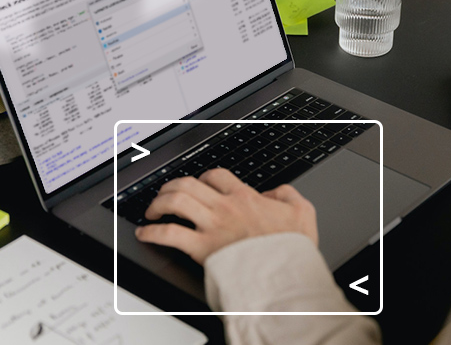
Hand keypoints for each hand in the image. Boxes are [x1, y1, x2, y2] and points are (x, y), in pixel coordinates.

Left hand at [135, 168, 317, 263]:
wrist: (285, 274)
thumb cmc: (292, 248)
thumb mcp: (303, 212)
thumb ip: (287, 195)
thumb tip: (275, 192)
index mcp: (245, 197)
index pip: (215, 175)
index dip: (203, 176)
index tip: (199, 184)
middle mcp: (224, 207)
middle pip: (188, 183)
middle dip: (172, 186)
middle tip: (166, 194)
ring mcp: (211, 227)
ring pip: (175, 201)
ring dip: (158, 203)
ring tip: (153, 210)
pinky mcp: (202, 249)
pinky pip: (169, 234)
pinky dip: (153, 232)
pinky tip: (146, 233)